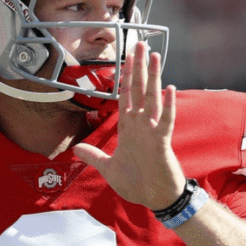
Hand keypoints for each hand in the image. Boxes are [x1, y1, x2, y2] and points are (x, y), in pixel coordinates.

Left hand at [73, 41, 185, 210]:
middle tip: (141, 45)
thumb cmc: (136, 184)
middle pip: (139, 90)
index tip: (126, 58)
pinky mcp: (162, 143)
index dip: (125, 77)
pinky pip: (165, 121)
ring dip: (153, 78)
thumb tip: (76, 149)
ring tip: (154, 56)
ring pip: (152, 99)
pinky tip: (168, 88)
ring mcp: (152, 132)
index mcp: (129, 128)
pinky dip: (167, 106)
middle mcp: (141, 125)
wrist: (155, 200)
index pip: (126, 96)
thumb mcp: (108, 169)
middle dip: (139, 68)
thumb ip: (94, 157)